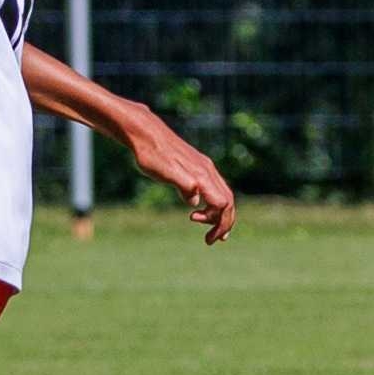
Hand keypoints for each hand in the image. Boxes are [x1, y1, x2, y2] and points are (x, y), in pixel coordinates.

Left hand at [128, 111, 236, 243]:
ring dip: (220, 215)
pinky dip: (213, 203)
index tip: (200, 230)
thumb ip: (183, 185)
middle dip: (224, 223)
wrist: (145, 133)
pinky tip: (200, 210)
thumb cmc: (151, 154)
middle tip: (213, 241)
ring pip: (223, 195)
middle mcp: (207, 171)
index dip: (217, 222)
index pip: (222, 204)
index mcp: (202, 176)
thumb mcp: (164, 172)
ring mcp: (204, 168)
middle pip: (228, 201)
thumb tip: (195, 202)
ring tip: (213, 231)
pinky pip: (213, 188)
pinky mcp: (197, 167)